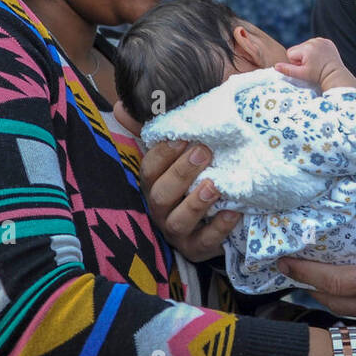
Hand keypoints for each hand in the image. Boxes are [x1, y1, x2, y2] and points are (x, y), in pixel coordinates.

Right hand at [113, 100, 240, 262]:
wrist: (212, 220)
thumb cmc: (193, 178)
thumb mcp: (179, 153)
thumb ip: (158, 130)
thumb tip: (121, 106)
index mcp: (153, 184)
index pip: (149, 169)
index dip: (163, 153)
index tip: (182, 136)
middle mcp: (160, 209)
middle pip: (161, 194)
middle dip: (181, 173)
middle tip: (204, 151)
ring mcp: (177, 232)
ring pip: (178, 221)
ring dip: (196, 203)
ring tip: (215, 185)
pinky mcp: (197, 249)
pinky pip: (205, 242)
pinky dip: (219, 228)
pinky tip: (234, 212)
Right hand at [273, 36, 355, 90]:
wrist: (334, 75)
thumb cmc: (317, 76)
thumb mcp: (301, 74)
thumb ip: (287, 69)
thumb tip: (275, 66)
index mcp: (305, 48)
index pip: (290, 53)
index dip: (295, 63)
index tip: (304, 68)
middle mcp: (313, 41)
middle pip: (298, 49)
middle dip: (301, 57)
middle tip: (311, 66)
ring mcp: (321, 40)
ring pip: (306, 46)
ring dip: (308, 53)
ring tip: (316, 62)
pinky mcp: (326, 41)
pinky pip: (315, 44)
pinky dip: (316, 50)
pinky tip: (321, 57)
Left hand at [279, 185, 355, 317]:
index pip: (336, 282)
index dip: (306, 274)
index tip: (284, 262)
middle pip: (332, 301)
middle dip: (307, 286)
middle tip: (289, 268)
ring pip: (345, 312)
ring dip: (324, 296)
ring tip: (309, 278)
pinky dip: (344, 302)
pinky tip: (343, 289)